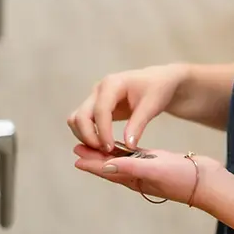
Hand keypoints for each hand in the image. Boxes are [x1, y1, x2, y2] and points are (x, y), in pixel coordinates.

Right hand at [67, 63, 188, 152]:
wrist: (157, 82)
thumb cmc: (156, 89)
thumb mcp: (152, 105)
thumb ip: (138, 124)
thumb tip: (127, 146)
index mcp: (112, 84)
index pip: (100, 110)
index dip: (103, 131)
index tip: (110, 149)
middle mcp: (98, 90)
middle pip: (80, 116)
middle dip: (89, 137)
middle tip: (105, 152)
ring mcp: (94, 98)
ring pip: (76, 120)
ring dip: (85, 137)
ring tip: (104, 151)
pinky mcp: (95, 107)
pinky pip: (82, 123)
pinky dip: (87, 136)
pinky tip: (103, 146)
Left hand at [72, 143, 222, 208]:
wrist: (207, 181)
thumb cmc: (183, 177)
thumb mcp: (154, 170)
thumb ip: (130, 166)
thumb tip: (106, 166)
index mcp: (135, 178)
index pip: (108, 170)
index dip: (91, 164)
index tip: (76, 157)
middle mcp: (139, 175)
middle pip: (111, 165)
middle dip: (94, 157)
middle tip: (78, 147)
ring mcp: (149, 168)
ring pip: (123, 159)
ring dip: (108, 153)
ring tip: (95, 144)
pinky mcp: (158, 161)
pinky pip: (137, 155)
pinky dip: (127, 149)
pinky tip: (124, 144)